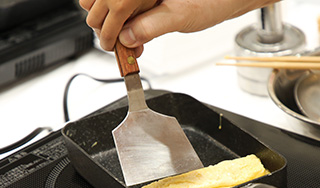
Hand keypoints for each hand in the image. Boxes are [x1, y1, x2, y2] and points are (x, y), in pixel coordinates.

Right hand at [79, 0, 158, 51]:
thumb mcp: (168, 13)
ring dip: (98, 13)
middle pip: (94, 21)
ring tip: (114, 17)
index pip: (107, 33)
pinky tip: (110, 4)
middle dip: (104, 31)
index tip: (113, 47)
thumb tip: (127, 42)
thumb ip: (149, 30)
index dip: (110, 44)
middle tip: (116, 35)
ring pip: (87, 5)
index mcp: (123, 3)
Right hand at [80, 0, 278, 54]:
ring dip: (121, 30)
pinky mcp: (151, 0)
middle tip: (123, 50)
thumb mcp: (179, 17)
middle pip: (108, 5)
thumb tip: (126, 38)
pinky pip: (132, 12)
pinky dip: (132, 27)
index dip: (107, 27)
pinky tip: (138, 40)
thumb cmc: (212, 0)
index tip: (114, 47)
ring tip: (132, 47)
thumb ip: (150, 27)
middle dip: (112, 30)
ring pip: (118, 10)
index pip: (109, 3)